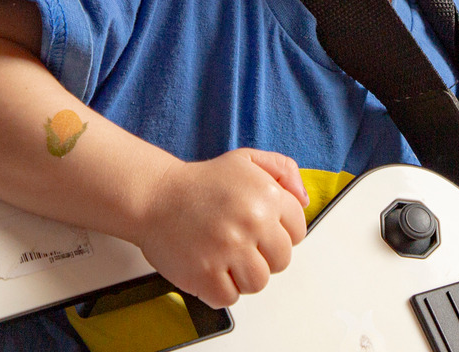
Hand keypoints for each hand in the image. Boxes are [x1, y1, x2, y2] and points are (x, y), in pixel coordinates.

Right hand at [133, 148, 308, 309]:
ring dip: (243, 275)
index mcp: (267, 196)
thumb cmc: (200, 184)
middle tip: (240, 243)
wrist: (154, 196)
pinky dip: (220, 288)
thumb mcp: (246, 161)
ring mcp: (229, 250)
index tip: (260, 230)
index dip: (278, 233)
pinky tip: (210, 266)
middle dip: (263, 255)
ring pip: (259, 283)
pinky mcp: (206, 275)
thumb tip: (304, 199)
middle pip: (281, 261)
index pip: (298, 232)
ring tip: (225, 256)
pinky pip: (230, 298)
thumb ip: (283, 170)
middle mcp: (251, 221)